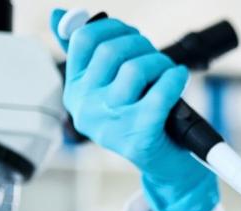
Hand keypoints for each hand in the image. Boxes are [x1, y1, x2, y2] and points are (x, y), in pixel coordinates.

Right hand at [50, 9, 218, 210]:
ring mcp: (111, 123)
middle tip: (155, 57)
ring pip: (134, 68)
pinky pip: (160, 93)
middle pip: (111, 51)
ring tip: (168, 71)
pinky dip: (175, 79)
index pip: (83, 40)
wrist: (165, 165)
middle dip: (141, 46)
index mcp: (75, 91)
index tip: (130, 35)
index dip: (113, 28)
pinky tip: (179, 77)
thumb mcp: (109, 86)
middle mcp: (86, 108)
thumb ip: (88, 53)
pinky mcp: (139, 135)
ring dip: (160, 63)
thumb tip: (61, 14)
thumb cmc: (140, 120)